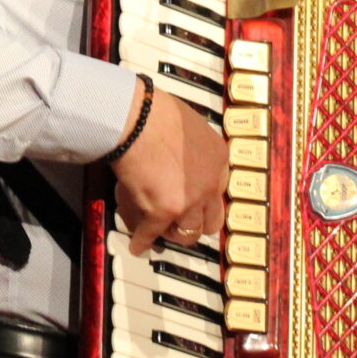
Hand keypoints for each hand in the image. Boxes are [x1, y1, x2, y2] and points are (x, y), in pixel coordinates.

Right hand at [109, 85, 227, 253]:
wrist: (137, 118)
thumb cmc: (155, 112)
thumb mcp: (189, 126)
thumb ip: (190, 148)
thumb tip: (178, 155)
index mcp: (219, 159)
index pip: (219, 190)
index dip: (205, 199)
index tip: (197, 204)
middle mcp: (210, 183)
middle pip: (211, 219)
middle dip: (196, 224)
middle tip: (183, 224)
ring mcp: (189, 201)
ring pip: (188, 233)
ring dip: (172, 234)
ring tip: (161, 233)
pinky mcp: (164, 211)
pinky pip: (152, 234)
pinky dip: (143, 241)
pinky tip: (138, 244)